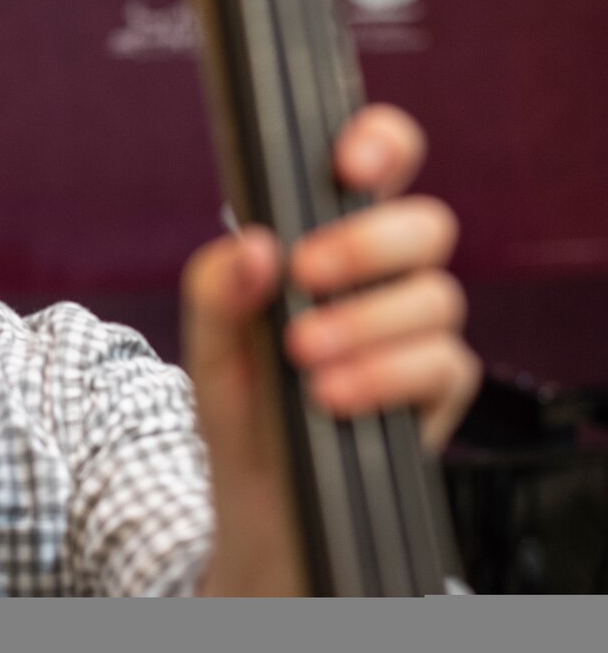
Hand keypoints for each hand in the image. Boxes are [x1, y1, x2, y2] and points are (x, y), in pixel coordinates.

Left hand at [183, 105, 480, 595]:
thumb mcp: (209, 349)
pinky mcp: (439, 392)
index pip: (383, 164)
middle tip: (307, 275)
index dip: (381, 144)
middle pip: (428, 223)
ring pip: (438, 296)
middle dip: (367, 243)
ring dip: (366, 321)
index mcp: (334, 241)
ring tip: (304, 356)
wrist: (259, 508)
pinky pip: (442, 365)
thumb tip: (253, 246)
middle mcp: (389, 279)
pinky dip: (383, 375)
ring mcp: (421, 334)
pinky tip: (334, 394)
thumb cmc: (243, 412)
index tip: (348, 165)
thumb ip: (217, 291)